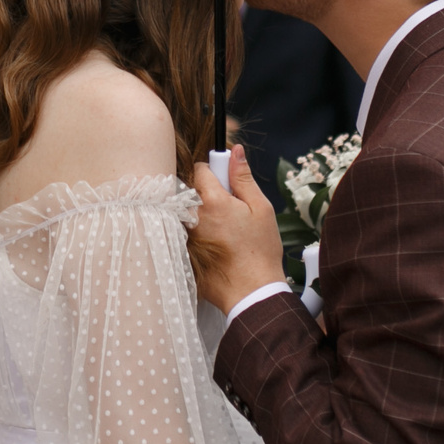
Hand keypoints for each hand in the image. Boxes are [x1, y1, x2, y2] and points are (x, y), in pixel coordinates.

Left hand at [190, 144, 286, 313]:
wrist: (251, 292)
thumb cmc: (260, 251)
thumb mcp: (261, 209)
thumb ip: (243, 177)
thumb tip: (235, 150)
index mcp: (212, 202)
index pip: (200, 168)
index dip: (215, 171)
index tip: (226, 182)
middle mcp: (192, 217)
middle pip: (192, 189)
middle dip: (208, 192)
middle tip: (229, 210)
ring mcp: (185, 236)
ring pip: (187, 211)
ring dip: (201, 214)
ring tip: (224, 232)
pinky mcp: (182, 252)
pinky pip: (185, 232)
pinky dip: (198, 234)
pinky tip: (216, 247)